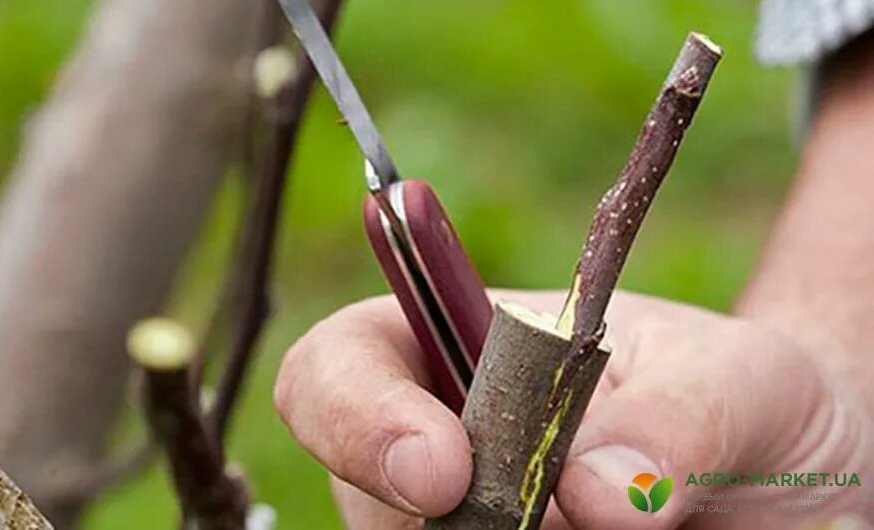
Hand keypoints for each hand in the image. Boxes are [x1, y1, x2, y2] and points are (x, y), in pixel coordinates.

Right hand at [274, 290, 872, 528]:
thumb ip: (679, 415)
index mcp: (463, 344)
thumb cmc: (744, 400)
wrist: (789, 477)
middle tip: (566, 525)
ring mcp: (460, 520)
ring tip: (635, 524)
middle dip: (451, 519)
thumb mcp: (742, 381)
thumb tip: (590, 489)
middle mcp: (441, 438)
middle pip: (365, 492)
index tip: (444, 472)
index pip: (342, 361)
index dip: (360, 412)